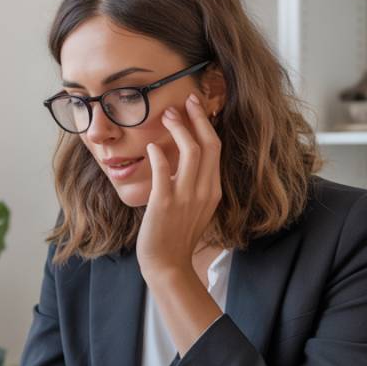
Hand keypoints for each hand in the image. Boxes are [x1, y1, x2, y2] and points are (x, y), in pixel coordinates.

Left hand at [137, 92, 221, 280]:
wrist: (168, 264)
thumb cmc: (177, 236)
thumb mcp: (195, 207)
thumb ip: (194, 183)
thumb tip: (181, 157)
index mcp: (213, 190)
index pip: (215, 149)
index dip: (207, 124)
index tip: (196, 108)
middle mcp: (204, 191)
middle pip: (208, 144)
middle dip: (196, 117)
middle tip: (184, 101)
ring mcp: (185, 197)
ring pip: (190, 151)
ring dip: (178, 128)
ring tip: (166, 114)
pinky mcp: (164, 203)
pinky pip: (163, 170)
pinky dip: (158, 154)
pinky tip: (151, 147)